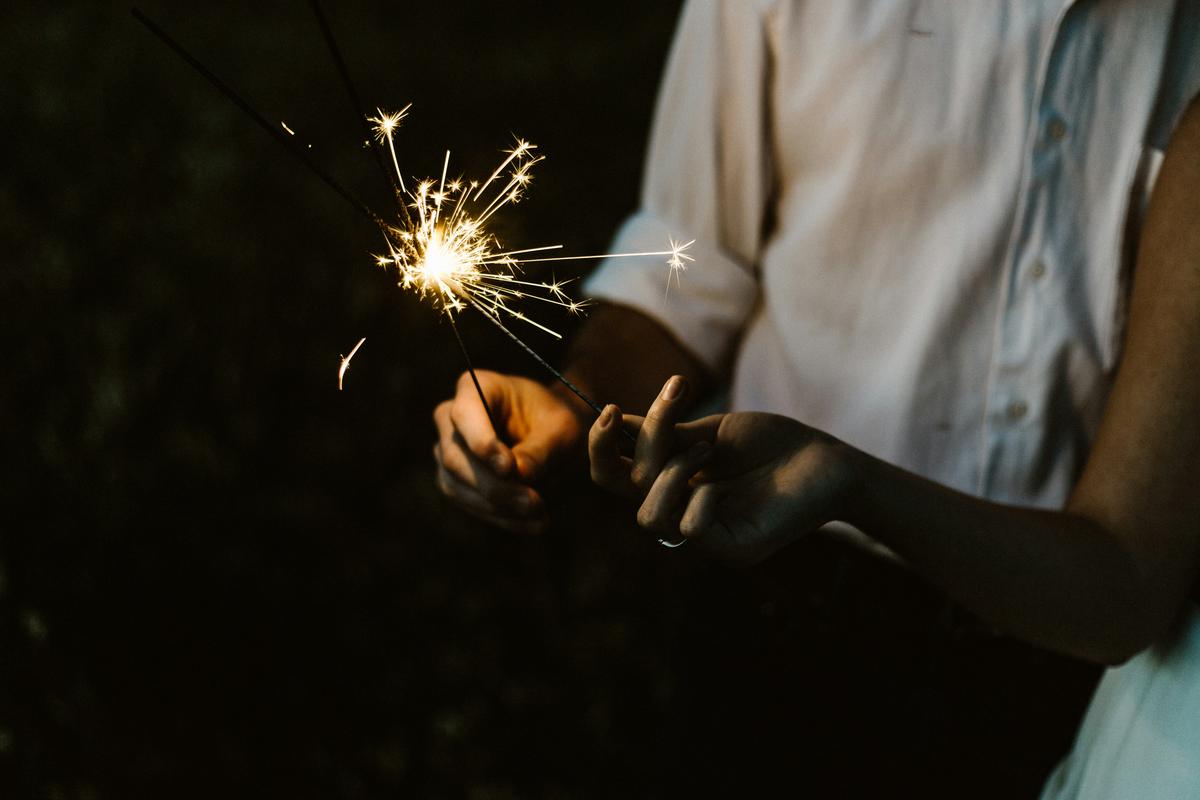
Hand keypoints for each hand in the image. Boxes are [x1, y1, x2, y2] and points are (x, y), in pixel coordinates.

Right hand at [433, 370, 586, 533]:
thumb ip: (540, 450)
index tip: (508, 468)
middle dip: (495, 486)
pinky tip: (534, 523)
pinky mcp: (455, 483)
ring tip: (540, 515)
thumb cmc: (557, 423)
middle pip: (455, 457)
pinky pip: (470, 506)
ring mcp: (447, 452)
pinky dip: (502, 518)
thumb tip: (518, 475)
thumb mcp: (562, 430)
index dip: (482, 443)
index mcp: (476, 387)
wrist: (556, 438)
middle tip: (534, 503)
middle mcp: (450, 418)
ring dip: (499, 507)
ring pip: (457, 487)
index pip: (465, 415)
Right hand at [589, 376, 855, 563]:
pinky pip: (691, 532)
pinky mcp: (735, 549)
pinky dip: (698, 500)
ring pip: (649, 516)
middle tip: (672, 404)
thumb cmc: (773, 444)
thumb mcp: (711, 430)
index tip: (611, 409)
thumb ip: (666, 432)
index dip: (600, 447)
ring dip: (670, 471)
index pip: (613, 476)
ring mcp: (706, 535)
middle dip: (639, 443)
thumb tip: (616, 420)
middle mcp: (679, 510)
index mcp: (669, 483)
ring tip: (708, 448)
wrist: (828, 460)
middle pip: (622, 490)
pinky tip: (719, 482)